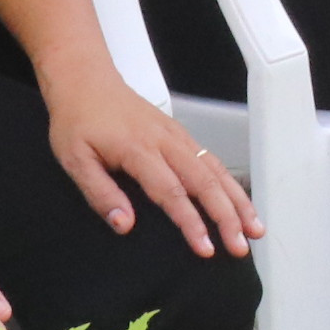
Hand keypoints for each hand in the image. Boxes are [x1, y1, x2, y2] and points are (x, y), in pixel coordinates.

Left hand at [41, 62, 257, 257]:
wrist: (86, 82)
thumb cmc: (78, 122)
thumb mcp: (75, 161)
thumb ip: (101, 194)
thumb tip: (124, 224)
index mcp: (139, 149)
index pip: (172, 192)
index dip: (192, 222)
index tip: (206, 247)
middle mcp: (165, 141)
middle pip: (205, 181)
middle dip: (228, 216)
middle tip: (241, 245)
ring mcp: (177, 136)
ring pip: (215, 170)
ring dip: (238, 200)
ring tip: (254, 227)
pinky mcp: (181, 134)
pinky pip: (212, 160)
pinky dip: (231, 183)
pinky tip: (240, 202)